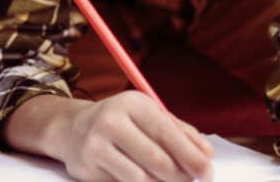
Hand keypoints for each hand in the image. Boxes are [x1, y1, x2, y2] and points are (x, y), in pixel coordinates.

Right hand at [55, 92, 214, 181]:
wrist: (73, 129)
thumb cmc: (122, 124)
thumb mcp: (149, 117)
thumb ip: (180, 133)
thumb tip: (206, 154)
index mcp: (133, 104)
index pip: (168, 134)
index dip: (191, 157)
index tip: (207, 172)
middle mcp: (112, 120)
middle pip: (158, 161)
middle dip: (181, 177)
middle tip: (190, 181)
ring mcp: (96, 144)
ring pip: (142, 179)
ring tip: (167, 180)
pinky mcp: (87, 167)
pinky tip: (143, 180)